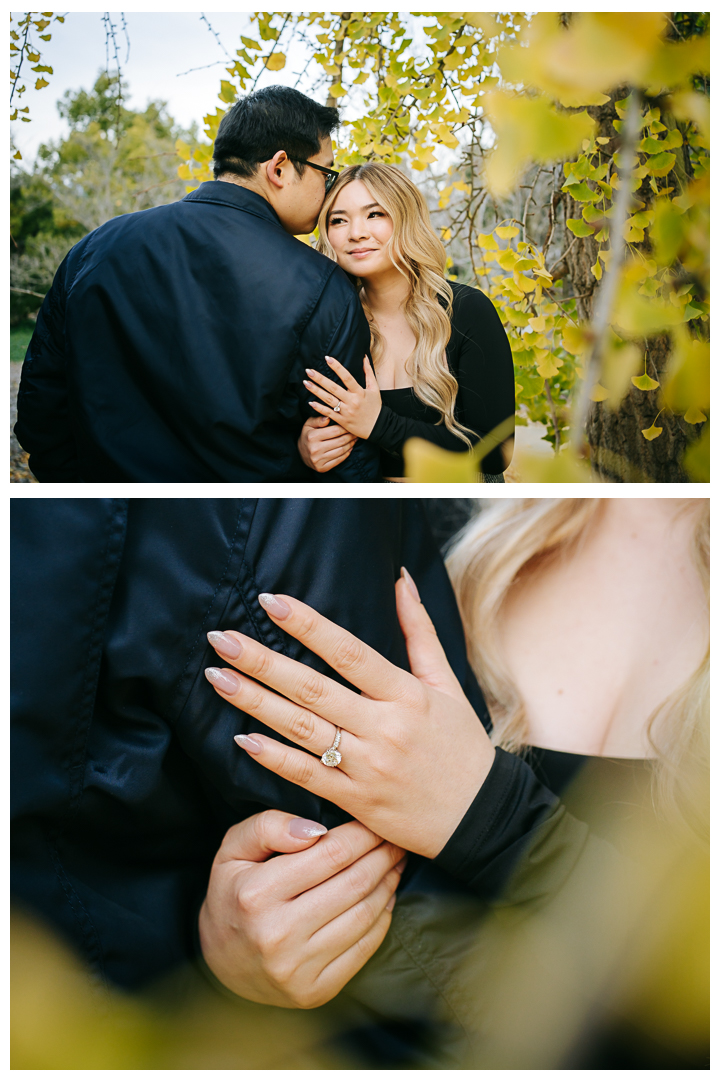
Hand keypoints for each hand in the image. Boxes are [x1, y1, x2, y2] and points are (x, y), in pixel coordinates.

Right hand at [199, 809, 404, 1008]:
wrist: (219, 961)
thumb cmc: (232, 893)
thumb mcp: (233, 849)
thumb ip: (268, 827)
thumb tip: (314, 828)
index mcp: (256, 894)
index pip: (331, 854)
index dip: (362, 835)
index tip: (376, 823)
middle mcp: (277, 934)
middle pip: (354, 884)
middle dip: (383, 856)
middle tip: (396, 840)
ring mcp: (297, 968)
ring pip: (364, 915)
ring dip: (388, 884)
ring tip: (395, 864)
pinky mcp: (315, 992)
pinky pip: (364, 949)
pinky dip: (382, 919)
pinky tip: (385, 897)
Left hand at [205, 572, 494, 858]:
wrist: (481, 819)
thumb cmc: (461, 745)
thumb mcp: (447, 684)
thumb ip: (419, 631)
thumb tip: (399, 579)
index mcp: (406, 695)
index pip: (349, 652)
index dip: (308, 626)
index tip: (271, 602)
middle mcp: (384, 728)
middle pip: (313, 688)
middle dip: (262, 661)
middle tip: (222, 639)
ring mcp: (367, 767)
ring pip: (301, 729)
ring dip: (255, 702)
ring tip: (218, 678)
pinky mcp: (355, 801)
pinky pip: (307, 776)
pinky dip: (273, 757)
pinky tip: (242, 737)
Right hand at [298, 416, 356, 472]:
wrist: (300, 453)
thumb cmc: (307, 435)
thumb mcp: (309, 424)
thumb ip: (318, 419)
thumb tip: (328, 417)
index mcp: (312, 437)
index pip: (335, 431)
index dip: (345, 428)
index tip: (350, 426)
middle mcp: (315, 449)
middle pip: (340, 441)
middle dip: (350, 436)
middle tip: (355, 433)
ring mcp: (318, 460)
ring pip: (341, 451)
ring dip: (350, 445)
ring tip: (354, 439)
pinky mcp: (322, 468)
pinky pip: (338, 460)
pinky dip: (346, 454)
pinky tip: (350, 448)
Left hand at [303, 355, 381, 438]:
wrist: (378, 427)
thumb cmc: (376, 407)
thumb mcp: (375, 389)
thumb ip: (368, 372)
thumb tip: (364, 357)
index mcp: (360, 392)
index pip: (347, 377)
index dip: (337, 367)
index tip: (327, 358)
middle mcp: (352, 402)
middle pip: (333, 388)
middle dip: (320, 379)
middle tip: (309, 371)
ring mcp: (346, 412)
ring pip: (328, 400)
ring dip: (316, 391)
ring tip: (306, 383)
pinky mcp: (342, 421)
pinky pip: (328, 413)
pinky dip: (319, 408)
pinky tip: (310, 402)